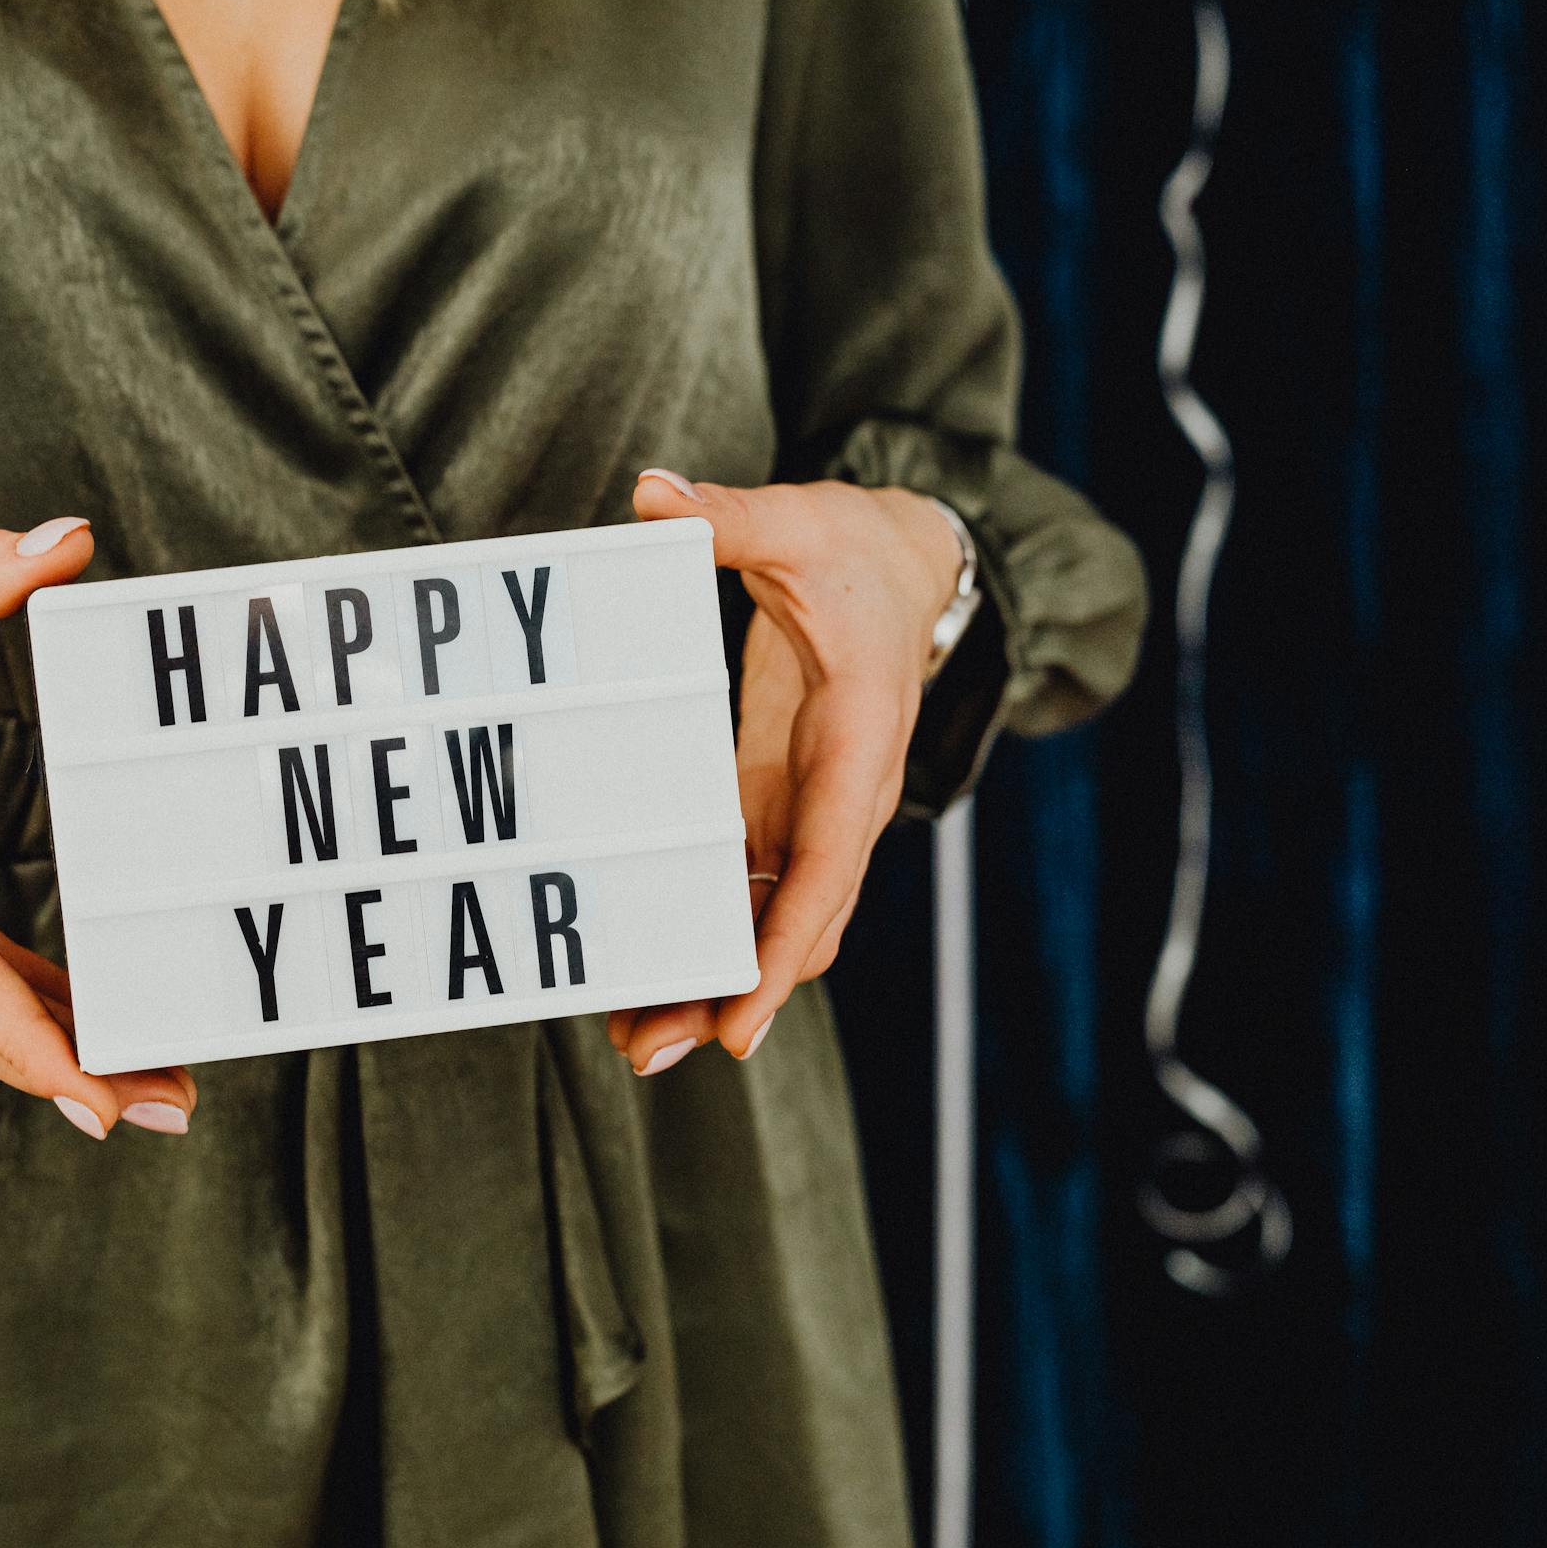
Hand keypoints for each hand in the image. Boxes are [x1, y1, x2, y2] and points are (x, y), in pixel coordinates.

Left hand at [606, 470, 962, 1074]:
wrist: (914, 563)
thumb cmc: (858, 548)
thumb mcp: (801, 520)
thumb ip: (731, 514)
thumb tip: (656, 495)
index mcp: (859, 742)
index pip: (828, 863)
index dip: (784, 945)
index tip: (741, 1017)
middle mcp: (844, 796)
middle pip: (794, 920)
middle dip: (730, 992)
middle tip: (650, 1052)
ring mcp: (813, 808)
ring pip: (767, 918)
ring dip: (708, 978)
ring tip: (632, 1040)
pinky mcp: (780, 802)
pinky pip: (744, 888)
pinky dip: (702, 932)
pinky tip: (643, 972)